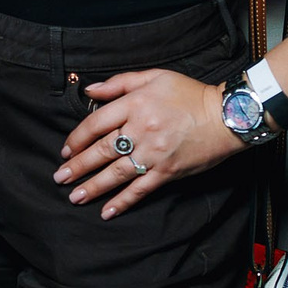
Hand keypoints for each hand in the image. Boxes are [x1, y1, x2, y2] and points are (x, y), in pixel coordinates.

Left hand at [54, 69, 242, 219]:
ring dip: (93, 187)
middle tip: (60, 178)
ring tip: (75, 196)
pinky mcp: (168, 172)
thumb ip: (120, 83)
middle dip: (78, 166)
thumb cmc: (190, 94)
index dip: (77, 138)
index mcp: (135, 104)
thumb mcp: (154, 77)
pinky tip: (108, 211)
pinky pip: (141, 189)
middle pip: (102, 150)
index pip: (96, 123)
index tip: (66, 150)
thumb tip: (90, 90)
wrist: (227, 116)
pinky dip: (123, 201)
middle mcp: (141, 129)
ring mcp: (154, 153)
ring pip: (117, 173)